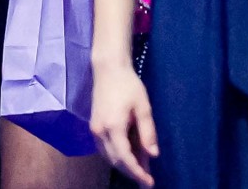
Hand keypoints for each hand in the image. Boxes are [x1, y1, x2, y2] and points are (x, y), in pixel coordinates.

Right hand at [90, 63, 158, 185]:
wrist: (108, 69)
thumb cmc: (128, 85)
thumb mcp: (143, 107)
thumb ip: (148, 132)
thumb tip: (153, 155)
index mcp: (113, 127)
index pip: (125, 157)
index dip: (137, 172)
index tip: (149, 182)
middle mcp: (100, 132)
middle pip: (116, 160)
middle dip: (132, 172)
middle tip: (147, 180)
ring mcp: (95, 130)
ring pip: (109, 156)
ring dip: (124, 165)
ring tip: (141, 170)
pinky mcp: (94, 127)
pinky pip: (105, 149)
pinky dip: (117, 156)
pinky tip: (129, 156)